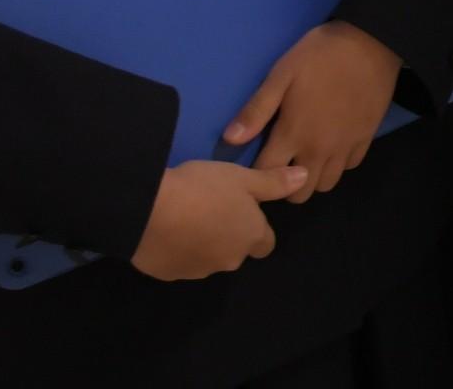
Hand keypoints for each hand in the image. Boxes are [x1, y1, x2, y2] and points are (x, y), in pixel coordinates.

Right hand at [130, 159, 302, 279]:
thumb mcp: (242, 177)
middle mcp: (229, 260)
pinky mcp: (168, 276)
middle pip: (237, 252)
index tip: (243, 211)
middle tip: (212, 209)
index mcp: (251, 237)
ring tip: (186, 217)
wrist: (147, 210)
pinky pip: (180, 263)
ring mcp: (197, 272)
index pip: (265, 243)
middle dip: (229, 236)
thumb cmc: (203, 189)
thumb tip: (305, 178)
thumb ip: (274, 182)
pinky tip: (166, 231)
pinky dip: (177, 251)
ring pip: (208, 259)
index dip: (257, 228)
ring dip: (203, 244)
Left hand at [228, 22, 400, 203]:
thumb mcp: (281, 75)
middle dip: (285, 183)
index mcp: (294, 134)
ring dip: (313, 176)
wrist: (371, 41)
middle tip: (283, 160)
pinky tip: (333, 144)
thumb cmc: (320, 56)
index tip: (257, 160)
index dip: (256, 173)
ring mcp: (345, 147)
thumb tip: (230, 140)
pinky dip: (338, 163)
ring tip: (307, 155)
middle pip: (299, 193)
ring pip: (325, 185)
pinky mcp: (366, 139)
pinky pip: (349, 167)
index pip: (267, 175)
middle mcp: (319, 150)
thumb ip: (256, 110)